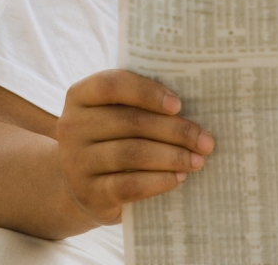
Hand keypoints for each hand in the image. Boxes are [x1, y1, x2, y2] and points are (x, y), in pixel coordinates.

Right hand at [54, 69, 213, 225]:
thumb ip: (138, 103)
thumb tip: (193, 103)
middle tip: (205, 141)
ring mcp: (76, 162)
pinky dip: (159, 181)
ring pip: (132, 154)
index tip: (178, 105)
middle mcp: (72, 127)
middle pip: (130, 122)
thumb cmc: (110, 140)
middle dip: (174, 131)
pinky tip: (178, 178)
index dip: (147, 92)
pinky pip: (129, 185)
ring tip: (197, 160)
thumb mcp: (113, 115)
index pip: (111, 85)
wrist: (81, 186)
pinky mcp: (90, 193)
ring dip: (172, 157)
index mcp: (79, 96)